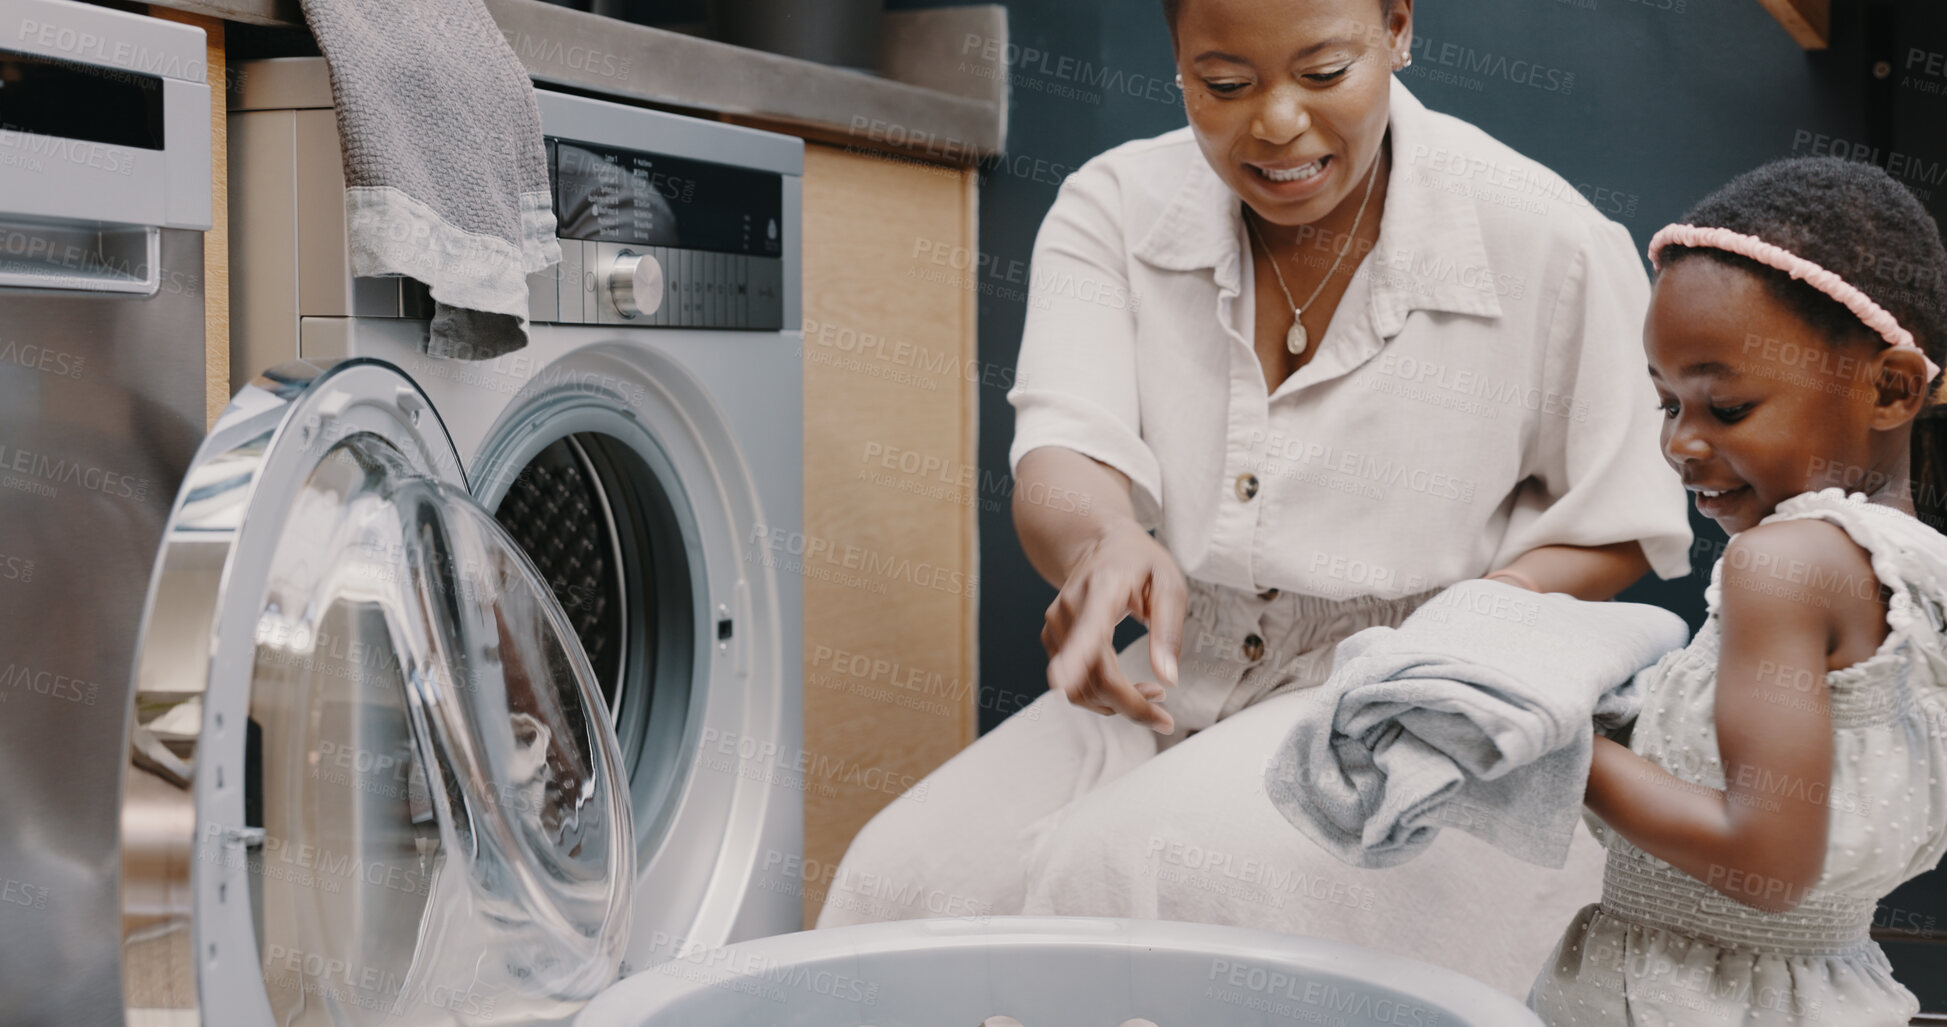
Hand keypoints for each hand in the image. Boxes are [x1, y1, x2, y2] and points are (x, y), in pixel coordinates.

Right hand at [1040, 520, 1185, 732]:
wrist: (1101, 545)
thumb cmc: (1140, 563)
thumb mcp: (1169, 584)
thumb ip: (1168, 630)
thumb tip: (1168, 679)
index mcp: (1102, 589)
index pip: (1088, 629)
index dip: (1075, 659)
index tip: (1061, 682)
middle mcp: (1069, 609)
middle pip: (1091, 674)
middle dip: (1129, 705)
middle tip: (1164, 718)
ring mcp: (1056, 626)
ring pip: (1081, 688)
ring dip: (1118, 704)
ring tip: (1153, 694)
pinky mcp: (1053, 641)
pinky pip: (1076, 685)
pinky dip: (1103, 696)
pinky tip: (1128, 687)